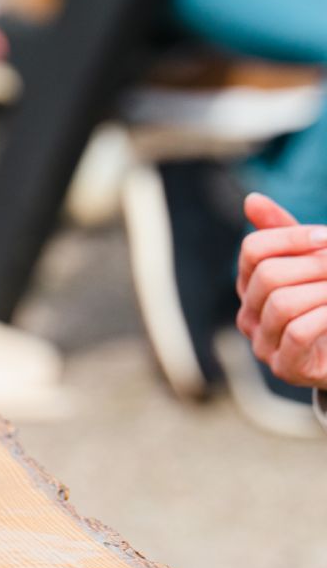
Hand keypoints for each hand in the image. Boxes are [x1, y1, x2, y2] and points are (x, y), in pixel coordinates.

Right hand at [237, 193, 326, 388]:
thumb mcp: (310, 266)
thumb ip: (284, 234)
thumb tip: (252, 200)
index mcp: (250, 286)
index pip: (253, 250)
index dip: (291, 238)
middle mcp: (248, 315)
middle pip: (267, 275)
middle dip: (314, 265)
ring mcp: (263, 344)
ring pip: (283, 303)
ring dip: (325, 291)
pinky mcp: (286, 367)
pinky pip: (299, 333)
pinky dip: (326, 316)